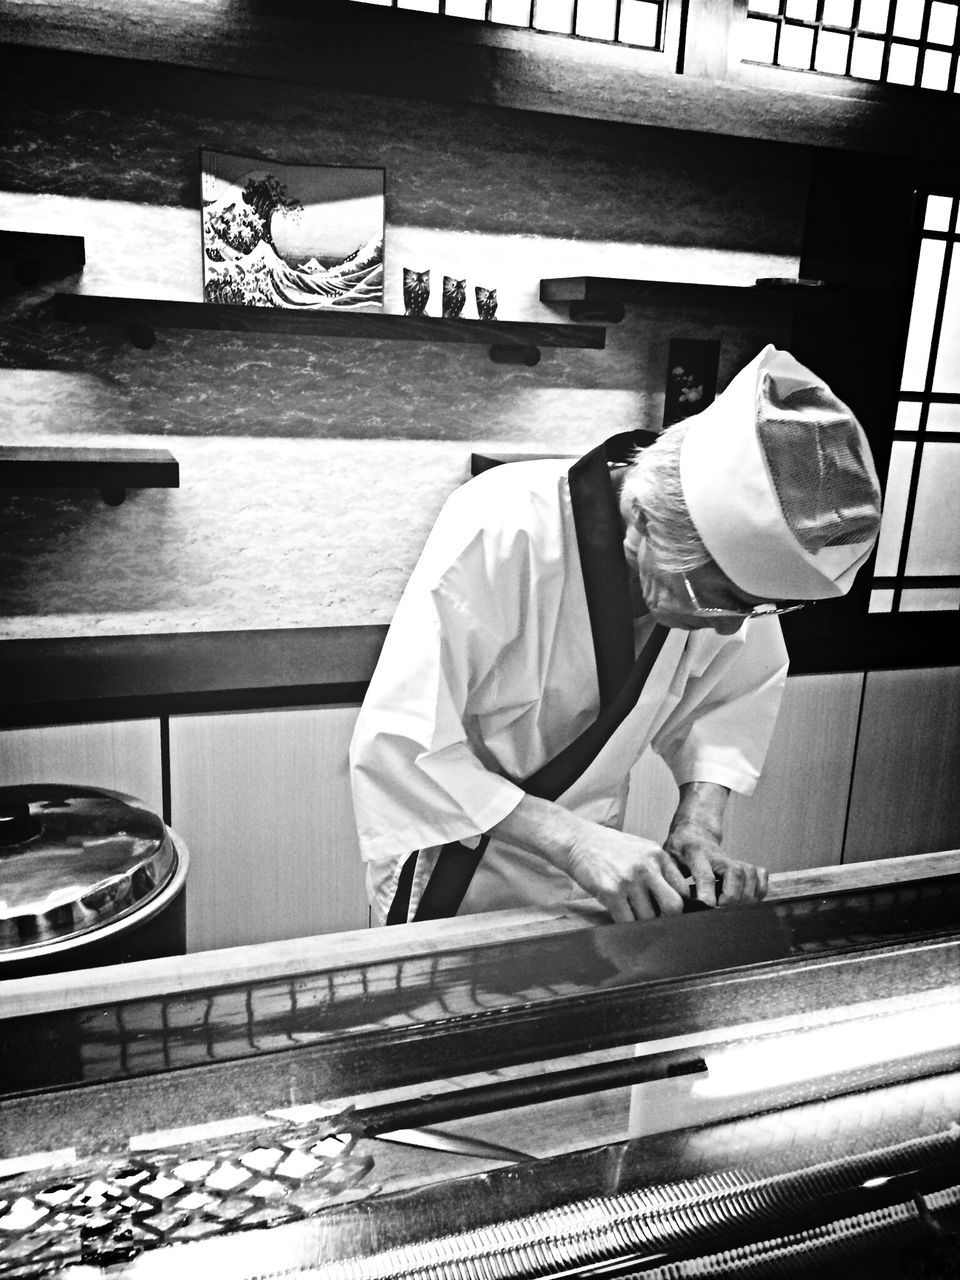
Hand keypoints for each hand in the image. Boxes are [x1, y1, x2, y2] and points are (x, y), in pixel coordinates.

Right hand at [565, 825, 691, 922]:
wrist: (578, 841)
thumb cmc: (610, 849)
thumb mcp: (641, 850)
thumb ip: (660, 870)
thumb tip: (676, 901)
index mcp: (658, 855)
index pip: (683, 889)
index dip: (679, 904)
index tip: (670, 910)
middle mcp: (647, 866)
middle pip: (673, 906)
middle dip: (667, 918)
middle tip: (656, 920)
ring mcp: (629, 880)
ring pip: (648, 918)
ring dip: (641, 922)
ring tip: (631, 913)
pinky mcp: (611, 891)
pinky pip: (627, 921)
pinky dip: (625, 924)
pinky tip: (620, 915)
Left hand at [664, 819, 767, 906]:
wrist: (693, 833)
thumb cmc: (678, 852)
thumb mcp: (667, 861)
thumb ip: (672, 881)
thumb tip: (678, 905)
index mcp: (695, 854)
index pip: (704, 873)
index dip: (708, 891)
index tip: (709, 906)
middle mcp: (718, 855)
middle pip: (735, 872)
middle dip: (732, 895)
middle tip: (721, 908)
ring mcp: (733, 858)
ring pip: (750, 874)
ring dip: (745, 895)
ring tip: (732, 907)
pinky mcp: (744, 863)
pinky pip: (761, 875)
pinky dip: (759, 890)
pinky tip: (747, 899)